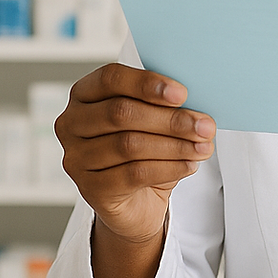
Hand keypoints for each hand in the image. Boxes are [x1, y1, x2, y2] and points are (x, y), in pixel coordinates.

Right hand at [56, 63, 215, 244]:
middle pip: (121, 113)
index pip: (110, 78)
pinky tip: (190, 165)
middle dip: (170, 119)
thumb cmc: (145, 147)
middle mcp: (72, 123)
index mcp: (85, 93)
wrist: (136, 199)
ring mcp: (76, 157)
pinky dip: (169, 167)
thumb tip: (196, 103)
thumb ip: (164, 104)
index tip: (182, 93)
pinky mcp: (90, 188)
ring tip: (203, 147)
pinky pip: (134, 174)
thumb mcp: (153, 119)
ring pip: (129, 145)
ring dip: (175, 145)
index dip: (147, 83)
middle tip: (205, 126)